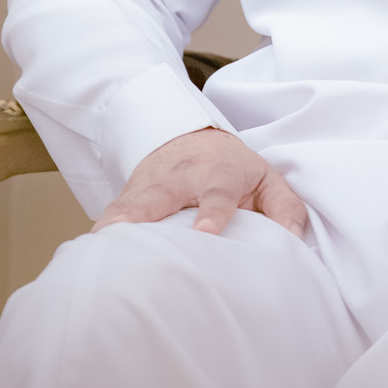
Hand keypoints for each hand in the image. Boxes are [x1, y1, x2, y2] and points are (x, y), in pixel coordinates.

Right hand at [95, 127, 308, 238]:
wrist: (191, 140)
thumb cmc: (234, 169)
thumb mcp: (268, 180)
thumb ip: (286, 209)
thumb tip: (294, 245)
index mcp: (218, 175)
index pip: (217, 194)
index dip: (212, 212)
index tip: (206, 231)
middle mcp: (181, 179)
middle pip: (161, 196)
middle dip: (147, 213)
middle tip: (136, 236)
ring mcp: (151, 187)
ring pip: (132, 203)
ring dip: (117, 221)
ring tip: (103, 242)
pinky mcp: (131, 197)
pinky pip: (114, 212)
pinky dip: (103, 228)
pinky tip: (93, 248)